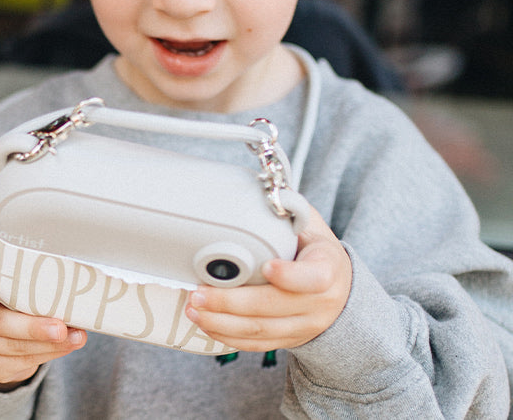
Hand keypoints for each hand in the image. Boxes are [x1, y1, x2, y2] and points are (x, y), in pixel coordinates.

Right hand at [0, 267, 86, 389]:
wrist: (1, 339)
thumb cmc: (14, 303)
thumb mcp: (15, 287)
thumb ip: (30, 282)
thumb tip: (70, 286)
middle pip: (0, 322)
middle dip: (33, 328)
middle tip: (60, 328)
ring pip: (15, 347)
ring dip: (50, 344)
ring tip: (76, 337)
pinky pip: (23, 362)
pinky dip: (50, 354)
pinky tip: (66, 346)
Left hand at [185, 206, 351, 351]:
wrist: (340, 290)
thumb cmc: (316, 251)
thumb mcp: (312, 226)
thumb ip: (289, 209)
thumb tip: (264, 189)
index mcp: (327, 269)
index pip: (313, 278)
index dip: (290, 276)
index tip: (267, 267)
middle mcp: (319, 303)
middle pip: (272, 307)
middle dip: (231, 302)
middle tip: (198, 292)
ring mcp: (303, 326)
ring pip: (260, 330)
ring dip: (221, 322)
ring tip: (193, 307)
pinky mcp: (288, 339)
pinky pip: (256, 344)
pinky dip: (227, 336)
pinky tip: (205, 322)